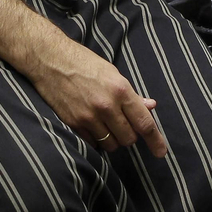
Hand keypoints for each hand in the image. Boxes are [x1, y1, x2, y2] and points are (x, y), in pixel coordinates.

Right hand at [28, 35, 168, 156]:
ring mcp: (88, 116)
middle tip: (122, 124)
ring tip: (106, 125)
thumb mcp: (112, 73)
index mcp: (120, 90)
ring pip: (111, 144)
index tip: (161, 152)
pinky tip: (92, 126)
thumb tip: (150, 107)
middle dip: (129, 135)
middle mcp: (106, 106)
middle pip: (129, 138)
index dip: (155, 140)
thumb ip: (131, 94)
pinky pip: (92, 143)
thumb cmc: (83, 63)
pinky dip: (96, 140)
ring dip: (112, 139)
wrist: (50, 59)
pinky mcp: (73, 123)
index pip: (144, 123)